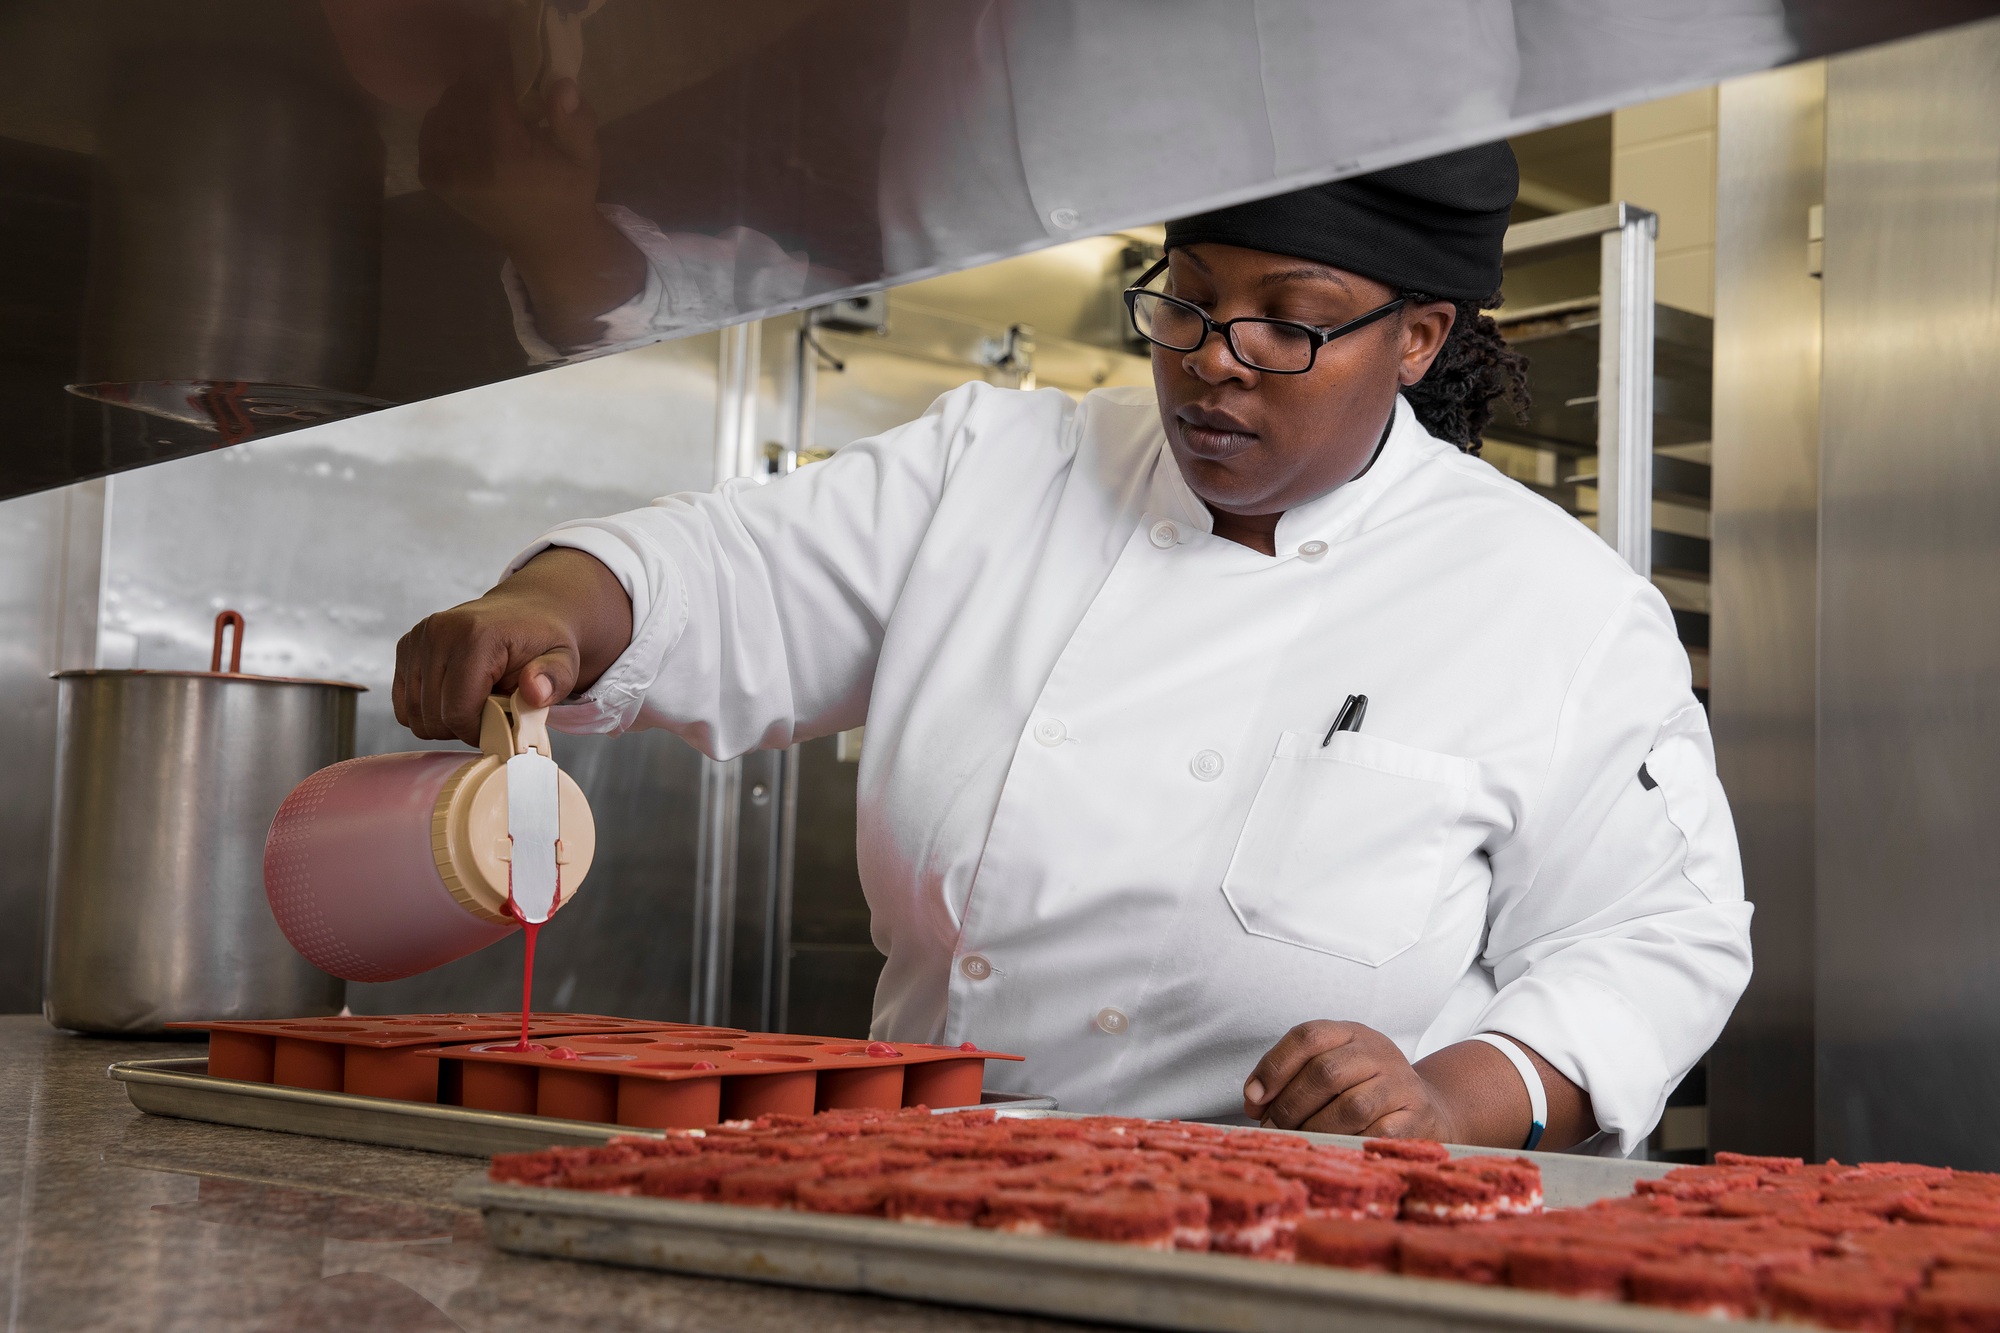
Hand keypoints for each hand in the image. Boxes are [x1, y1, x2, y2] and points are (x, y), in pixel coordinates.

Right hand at [392, 548, 632, 744]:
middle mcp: (440, 632)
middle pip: (433, 717)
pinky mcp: (406, 646)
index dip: (478, 732)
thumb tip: (534, 692)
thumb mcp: (564, 661)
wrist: (526, 611)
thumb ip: (554, 679)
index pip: (458, 712)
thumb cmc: (543, 641)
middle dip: (463, 727)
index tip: (500, 725)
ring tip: (476, 702)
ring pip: (413, 714)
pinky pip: (403, 703)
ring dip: (445, 720)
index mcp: (476, 636)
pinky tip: (455, 696)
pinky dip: (428, 710)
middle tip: (491, 712)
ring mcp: (419, 638)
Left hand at [419, 74, 602, 256]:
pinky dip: (450, 120)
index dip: (507, 76)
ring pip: (445, 106)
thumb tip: (561, 84)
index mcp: (504, 158)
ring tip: (495, 118)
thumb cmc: (568, 194)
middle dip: (487, 88)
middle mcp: (465, 164)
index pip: (490, 89)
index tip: (525, 82)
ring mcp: (444, 172)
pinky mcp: (432, 177)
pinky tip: (475, 133)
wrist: (546, 242)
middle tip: (511, 100)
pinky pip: (431, 127)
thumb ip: (574, 120)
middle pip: (464, 94)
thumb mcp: (584, 158)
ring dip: (468, 102)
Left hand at [1242, 1020, 1460, 1140]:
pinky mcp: (1415, 1115)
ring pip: (1349, 1106)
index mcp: (1350, 1032)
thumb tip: (1253, 1101)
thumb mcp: (1331, 1068)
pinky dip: (1347, 1143)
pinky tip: (1332, 1148)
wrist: (1425, 1108)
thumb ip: (1291, 1077)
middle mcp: (1377, 1051)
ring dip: (1314, 1128)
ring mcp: (1399, 1082)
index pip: (1307, 1036)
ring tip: (1298, 1139)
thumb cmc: (1363, 1089)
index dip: (1274, 1066)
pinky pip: (1375, 1133)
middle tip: (1273, 1127)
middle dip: (1290, 1104)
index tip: (1253, 1098)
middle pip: (1324, 1071)